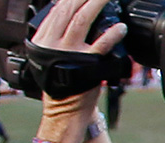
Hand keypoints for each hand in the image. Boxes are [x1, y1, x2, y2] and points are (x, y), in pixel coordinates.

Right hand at [29, 0, 123, 117]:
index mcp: (43, 39)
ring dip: (96, 4)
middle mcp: (53, 43)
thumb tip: (70, 17)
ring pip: (82, 20)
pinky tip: (121, 27)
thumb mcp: (51, 56)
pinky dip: (112, 34)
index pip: (57, 10)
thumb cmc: (62, 84)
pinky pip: (101, 44)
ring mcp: (69, 52)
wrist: (64, 110)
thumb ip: (58, 37)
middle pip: (68, 10)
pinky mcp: (86, 63)